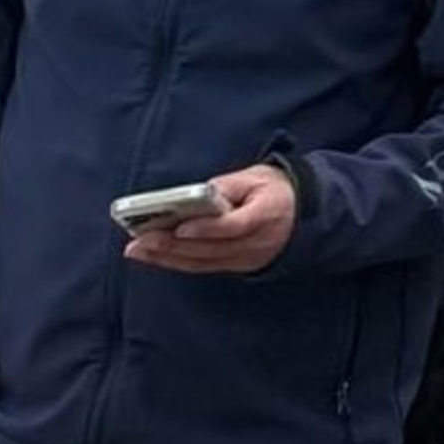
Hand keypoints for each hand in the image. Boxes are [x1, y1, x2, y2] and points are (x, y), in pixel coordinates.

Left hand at [124, 164, 298, 278]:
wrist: (306, 213)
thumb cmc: (276, 189)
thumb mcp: (258, 176)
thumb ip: (228, 185)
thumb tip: (196, 195)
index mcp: (266, 214)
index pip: (233, 226)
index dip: (206, 229)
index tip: (179, 228)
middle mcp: (257, 243)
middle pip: (210, 249)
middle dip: (171, 246)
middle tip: (139, 240)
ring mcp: (248, 259)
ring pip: (202, 262)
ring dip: (167, 258)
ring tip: (138, 249)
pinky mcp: (238, 267)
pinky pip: (204, 267)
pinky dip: (178, 263)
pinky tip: (157, 257)